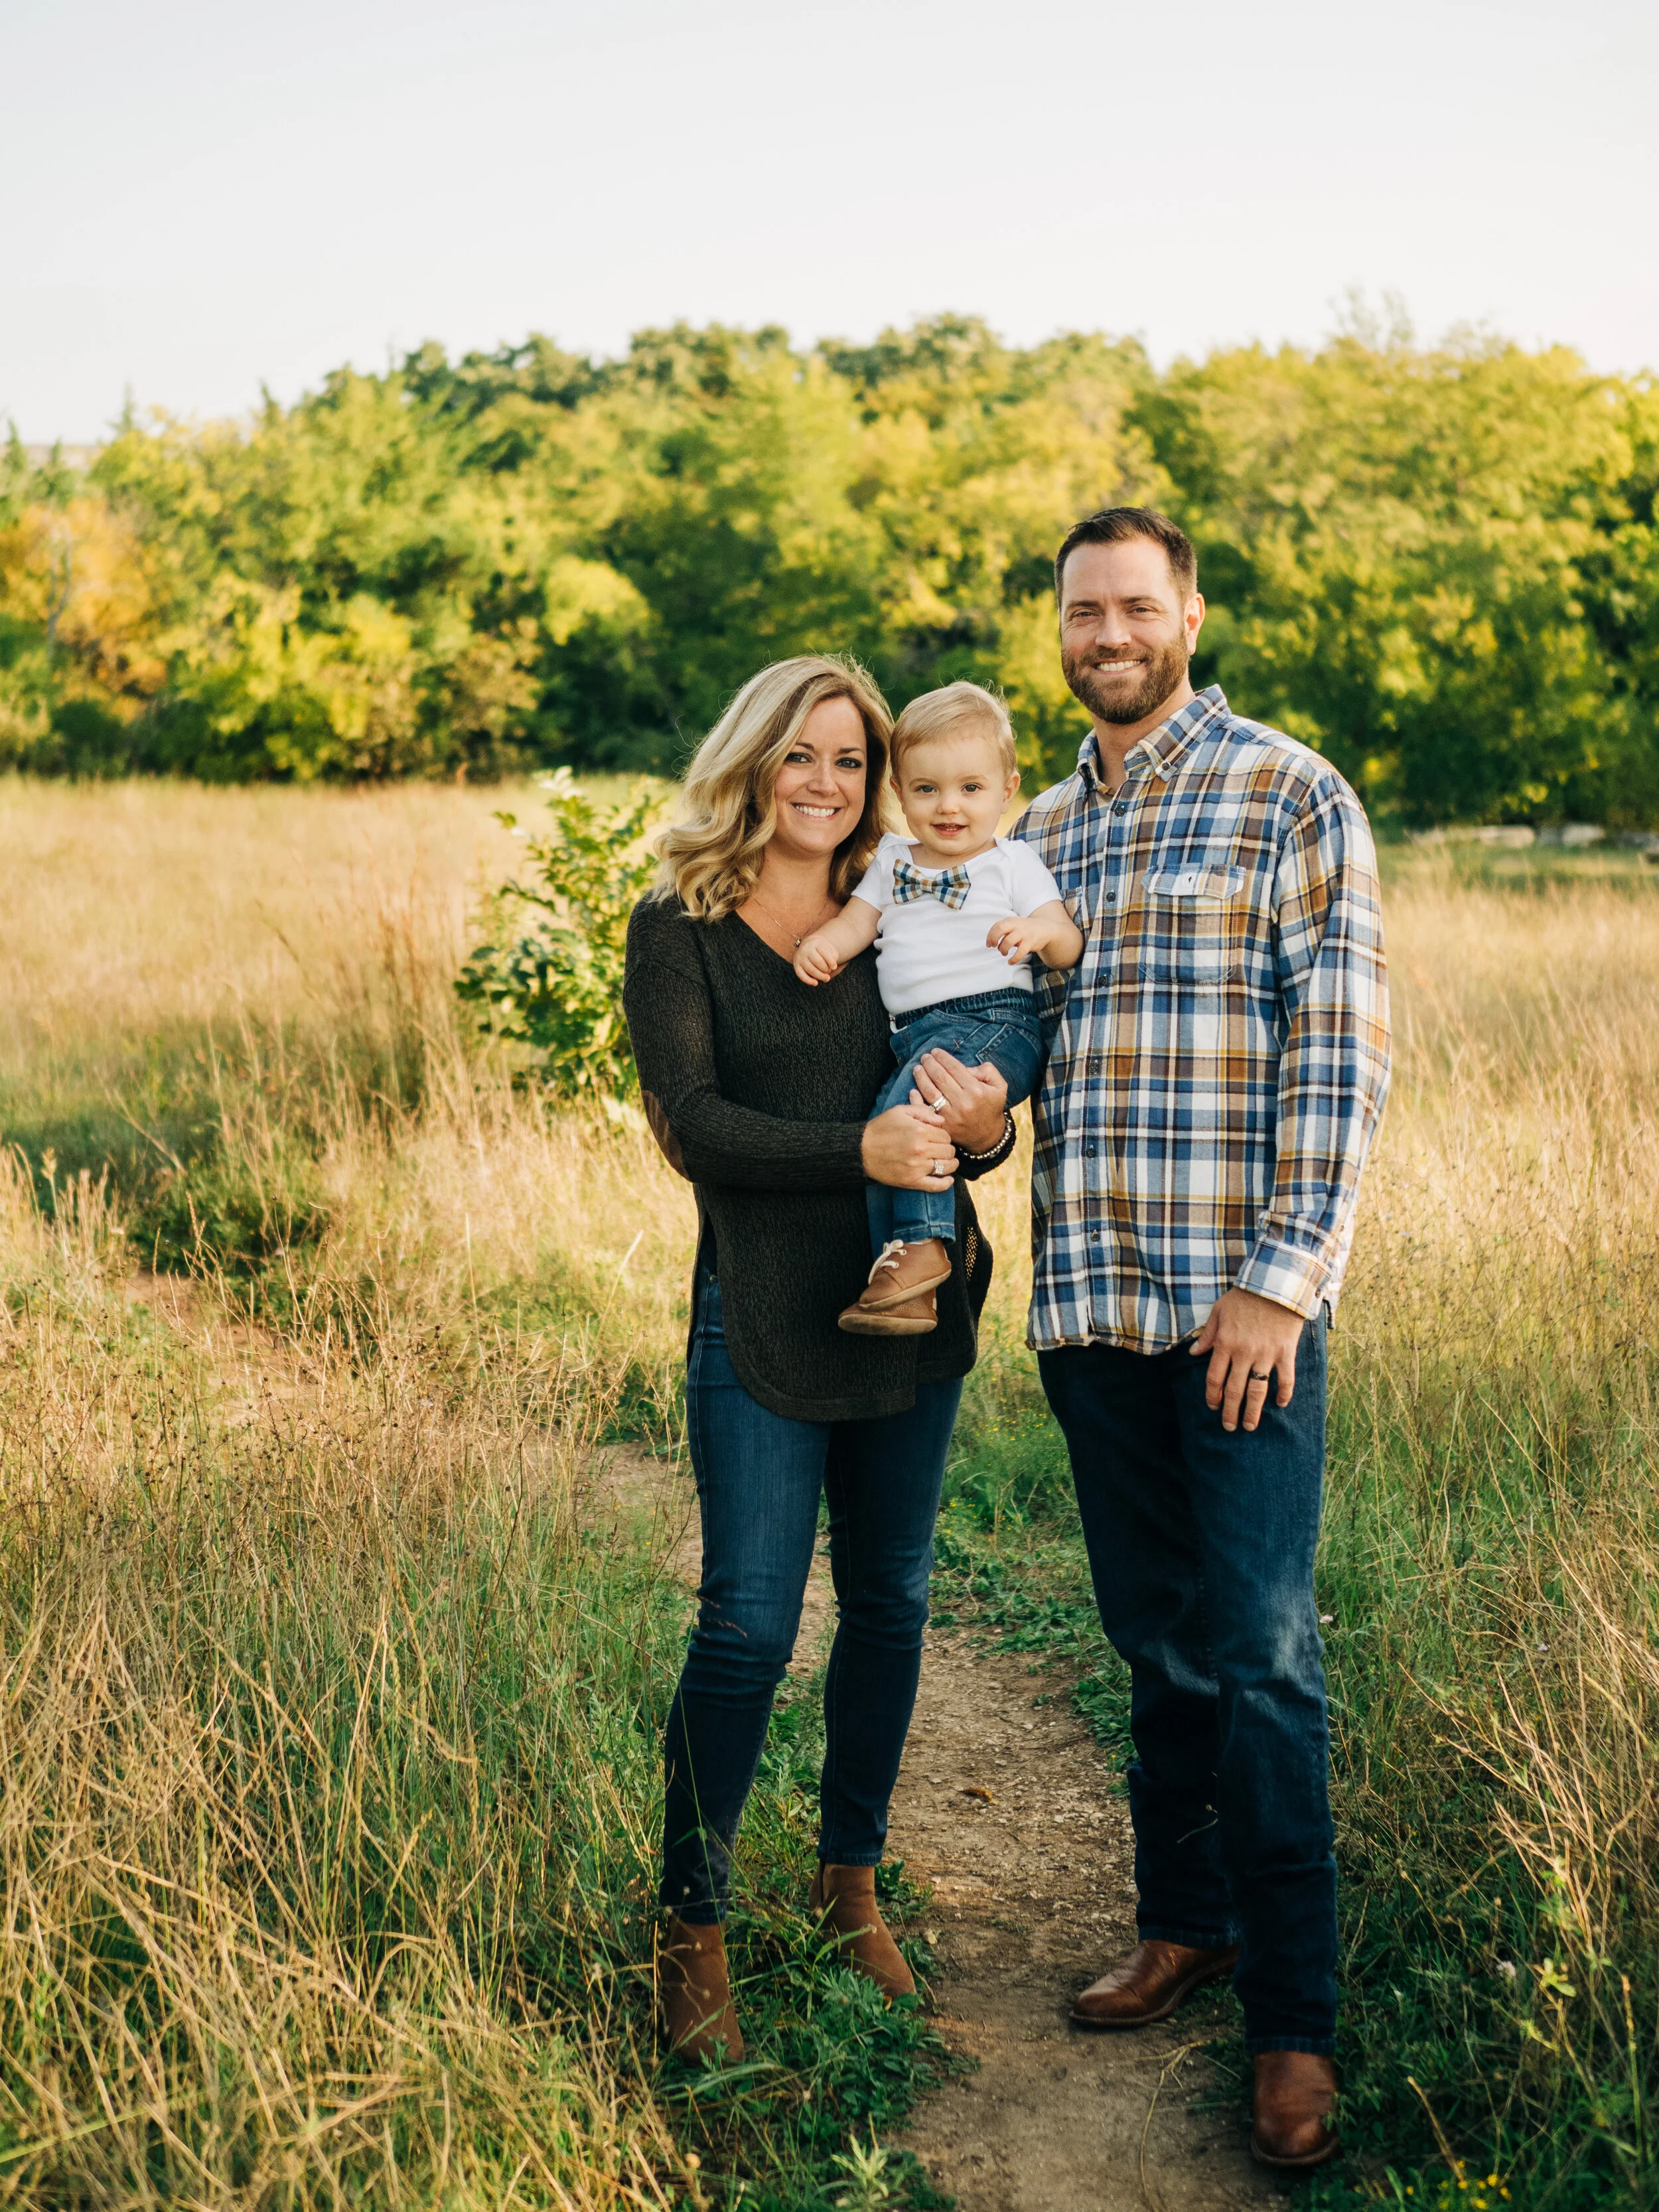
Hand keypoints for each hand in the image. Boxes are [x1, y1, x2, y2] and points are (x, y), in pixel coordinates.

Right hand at [793, 935, 839, 986]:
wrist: (809, 947)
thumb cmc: (823, 951)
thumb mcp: (830, 950)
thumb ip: (833, 957)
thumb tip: (831, 967)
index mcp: (816, 943)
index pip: (824, 952)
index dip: (830, 961)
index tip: (834, 967)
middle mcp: (806, 949)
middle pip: (817, 961)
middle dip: (826, 969)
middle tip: (829, 971)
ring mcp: (800, 957)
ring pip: (810, 969)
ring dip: (820, 976)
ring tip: (827, 978)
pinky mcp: (796, 965)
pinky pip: (801, 975)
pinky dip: (808, 981)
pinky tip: (816, 983)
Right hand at [862, 1102, 957, 1191]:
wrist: (861, 1151)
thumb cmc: (880, 1129)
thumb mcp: (899, 1111)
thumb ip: (923, 1112)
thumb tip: (942, 1120)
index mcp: (920, 1131)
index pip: (946, 1135)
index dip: (944, 1136)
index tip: (938, 1138)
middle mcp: (920, 1150)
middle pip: (948, 1151)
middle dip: (947, 1149)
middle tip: (942, 1149)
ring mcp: (917, 1167)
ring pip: (946, 1167)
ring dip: (951, 1164)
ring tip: (950, 1162)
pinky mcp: (911, 1181)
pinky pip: (936, 1186)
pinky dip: (946, 1183)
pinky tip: (949, 1179)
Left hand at [910, 1049, 1007, 1152]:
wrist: (987, 1136)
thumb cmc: (991, 1106)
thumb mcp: (999, 1086)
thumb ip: (987, 1071)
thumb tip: (967, 1068)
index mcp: (976, 1090)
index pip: (954, 1068)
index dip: (942, 1057)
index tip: (935, 1051)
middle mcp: (963, 1102)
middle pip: (940, 1077)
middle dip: (930, 1064)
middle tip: (925, 1057)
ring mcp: (951, 1115)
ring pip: (930, 1091)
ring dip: (921, 1077)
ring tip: (917, 1068)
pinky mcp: (942, 1125)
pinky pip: (925, 1109)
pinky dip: (917, 1099)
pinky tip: (913, 1089)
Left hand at [985, 913, 1046, 964]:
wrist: (1044, 929)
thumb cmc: (1024, 929)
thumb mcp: (1013, 925)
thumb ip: (1003, 931)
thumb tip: (992, 942)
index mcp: (1011, 921)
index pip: (997, 926)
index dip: (990, 936)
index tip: (989, 944)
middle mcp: (1017, 926)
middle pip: (1001, 929)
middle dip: (994, 939)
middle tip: (994, 946)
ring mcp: (1024, 934)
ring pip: (1008, 942)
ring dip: (1003, 949)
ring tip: (1004, 953)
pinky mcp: (1030, 943)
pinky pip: (1020, 953)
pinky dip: (1013, 959)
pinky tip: (1010, 962)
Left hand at [1189, 1288, 1304, 1432]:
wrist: (1275, 1284)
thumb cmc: (1244, 1297)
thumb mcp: (1219, 1311)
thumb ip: (1208, 1335)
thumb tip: (1194, 1353)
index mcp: (1225, 1344)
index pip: (1215, 1378)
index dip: (1213, 1396)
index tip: (1213, 1408)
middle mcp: (1244, 1353)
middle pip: (1234, 1390)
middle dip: (1230, 1411)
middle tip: (1229, 1427)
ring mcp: (1266, 1355)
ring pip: (1257, 1390)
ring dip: (1253, 1411)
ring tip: (1250, 1426)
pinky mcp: (1285, 1353)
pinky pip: (1285, 1379)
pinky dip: (1284, 1394)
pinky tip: (1280, 1405)